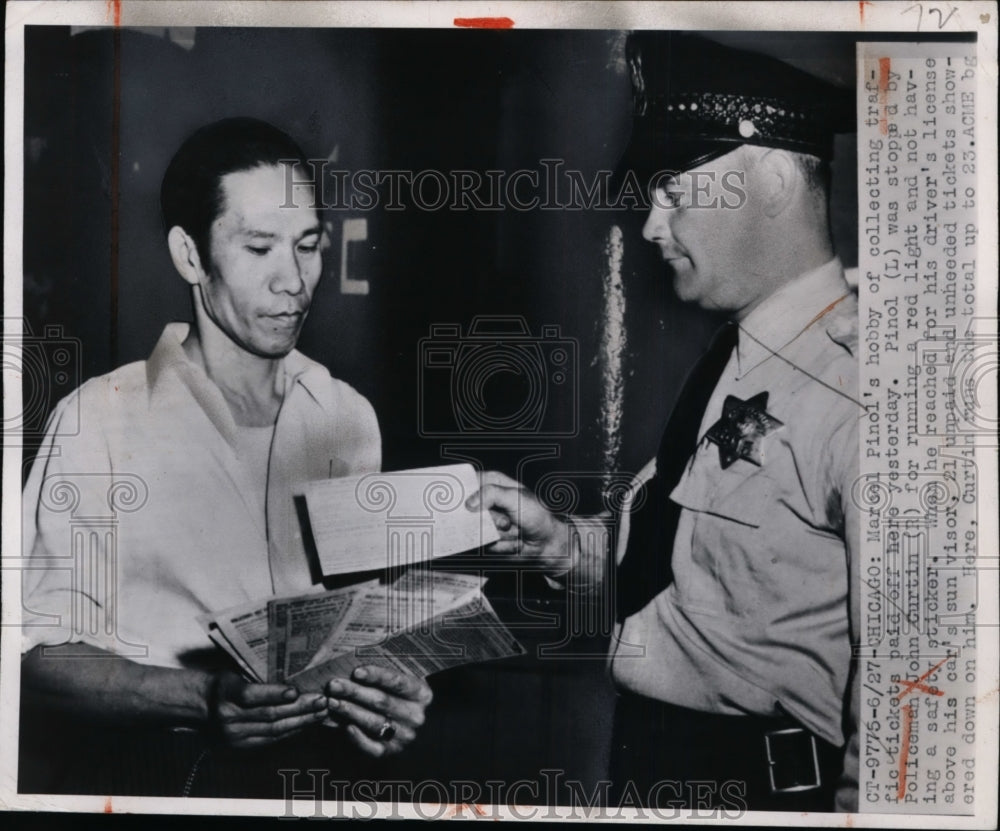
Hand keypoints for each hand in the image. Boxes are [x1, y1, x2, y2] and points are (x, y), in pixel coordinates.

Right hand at [208, 671, 329, 748]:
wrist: (200, 705)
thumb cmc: (225, 682)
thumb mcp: (235, 671)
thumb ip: (258, 675)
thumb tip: (294, 671)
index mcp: (225, 692)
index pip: (251, 695)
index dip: (274, 694)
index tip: (296, 691)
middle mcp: (228, 717)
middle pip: (268, 714)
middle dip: (299, 708)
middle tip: (322, 701)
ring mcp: (233, 735)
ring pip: (273, 730)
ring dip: (301, 722)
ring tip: (321, 713)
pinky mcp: (239, 747)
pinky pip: (270, 740)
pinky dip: (290, 732)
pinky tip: (306, 724)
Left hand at [325, 666, 432, 757]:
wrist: (402, 719)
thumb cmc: (393, 692)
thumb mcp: (396, 678)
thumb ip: (382, 671)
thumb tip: (352, 660)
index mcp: (421, 693)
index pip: (398, 682)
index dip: (377, 676)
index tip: (356, 671)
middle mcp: (416, 716)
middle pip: (382, 701)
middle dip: (355, 692)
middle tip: (334, 685)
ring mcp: (405, 736)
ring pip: (374, 722)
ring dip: (350, 711)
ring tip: (332, 701)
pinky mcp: (391, 751)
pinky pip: (372, 747)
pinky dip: (358, 738)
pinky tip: (345, 727)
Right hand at [466, 470, 572, 572]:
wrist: (546, 542)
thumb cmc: (536, 514)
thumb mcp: (515, 497)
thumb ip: (492, 494)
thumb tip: (469, 503)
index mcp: (492, 483)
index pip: (469, 482)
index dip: (462, 491)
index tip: (465, 503)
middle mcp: (486, 501)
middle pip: (467, 509)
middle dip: (489, 519)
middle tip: (506, 521)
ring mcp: (486, 521)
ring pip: (476, 529)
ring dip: (499, 533)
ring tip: (514, 529)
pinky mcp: (487, 538)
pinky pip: (483, 543)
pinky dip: (501, 544)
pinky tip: (513, 540)